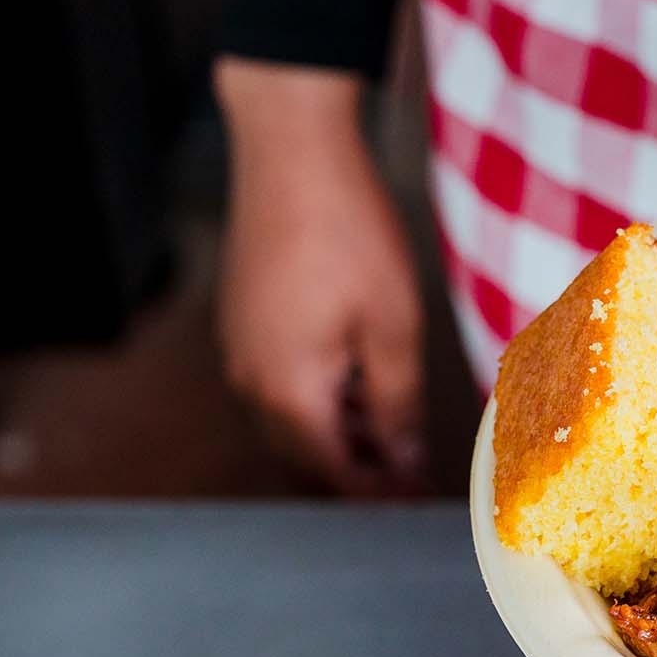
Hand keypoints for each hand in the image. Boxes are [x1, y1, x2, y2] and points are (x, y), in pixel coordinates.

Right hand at [214, 57, 426, 494]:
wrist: (292, 154)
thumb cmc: (347, 234)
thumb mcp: (394, 330)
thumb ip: (398, 407)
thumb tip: (405, 460)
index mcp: (288, 394)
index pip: (332, 476)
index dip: (377, 497)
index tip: (416, 503)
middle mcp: (250, 383)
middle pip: (304, 459)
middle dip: (357, 475)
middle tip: (411, 476)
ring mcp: (240, 352)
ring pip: (288, 425)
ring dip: (339, 440)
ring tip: (396, 434)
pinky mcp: (243, 325)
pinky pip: (277, 388)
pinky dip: (318, 404)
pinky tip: (360, 386)